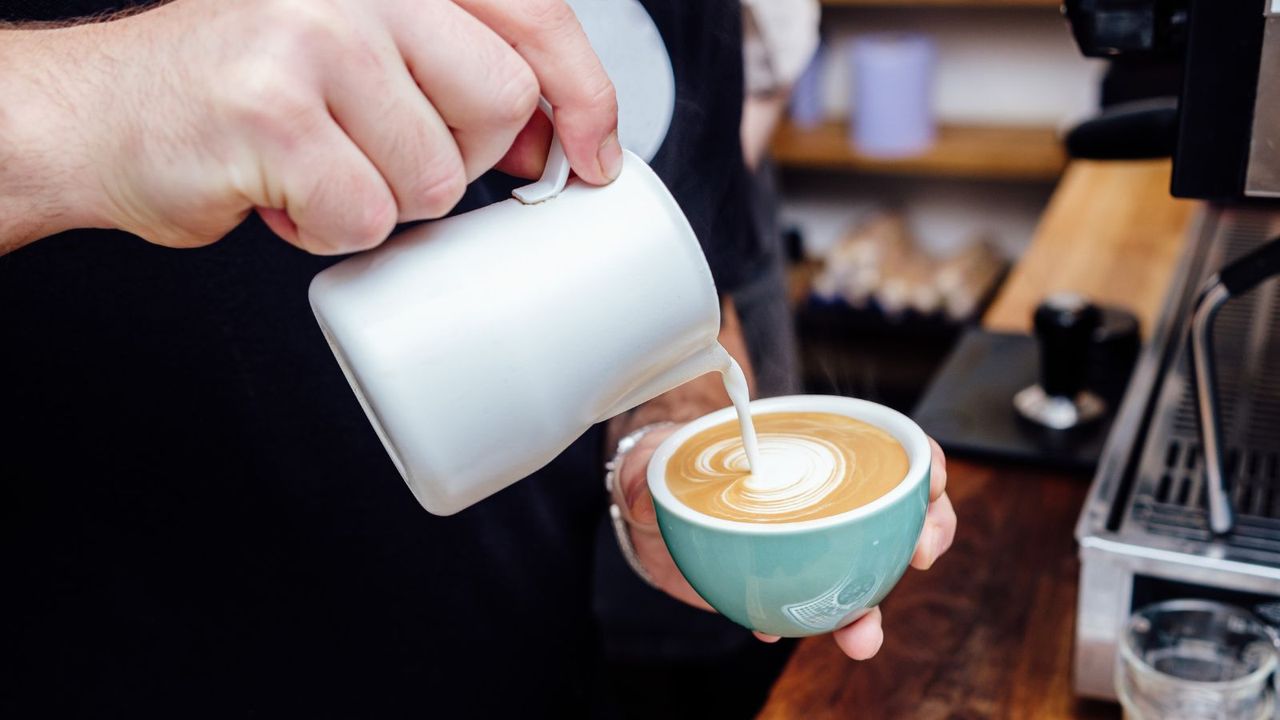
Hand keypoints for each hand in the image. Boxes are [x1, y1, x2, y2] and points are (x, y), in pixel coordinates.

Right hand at [1, 0, 618, 253]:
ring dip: (383, 199)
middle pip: (500, 104)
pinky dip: (329, 232)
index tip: (594, 155)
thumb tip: (557, 135)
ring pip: (435, 174)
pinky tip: (282, 195)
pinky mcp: (274, 112)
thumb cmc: (243, 93)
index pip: (534, 15)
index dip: (585, 94)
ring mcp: (312, 38)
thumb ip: (453, 66)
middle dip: (459, 159)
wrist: (102, 115)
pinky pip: (365, 216)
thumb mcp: (361, 51)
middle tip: (385, 155)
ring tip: (318, 169)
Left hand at [614, 429, 955, 660]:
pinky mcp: (794, 583)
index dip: (921, 461)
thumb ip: (643, 471)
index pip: (887, 447)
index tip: (929, 483)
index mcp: (810, 448)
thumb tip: (641, 495)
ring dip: (873, 607)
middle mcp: (825, 496)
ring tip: (860, 636)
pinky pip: (819, 607)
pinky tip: (778, 630)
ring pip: (869, 572)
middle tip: (919, 556)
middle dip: (927, 533)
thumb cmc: (665, 470)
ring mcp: (815, 542)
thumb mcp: (650, 461)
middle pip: (900, 509)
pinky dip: (809, 624)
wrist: (653, 516)